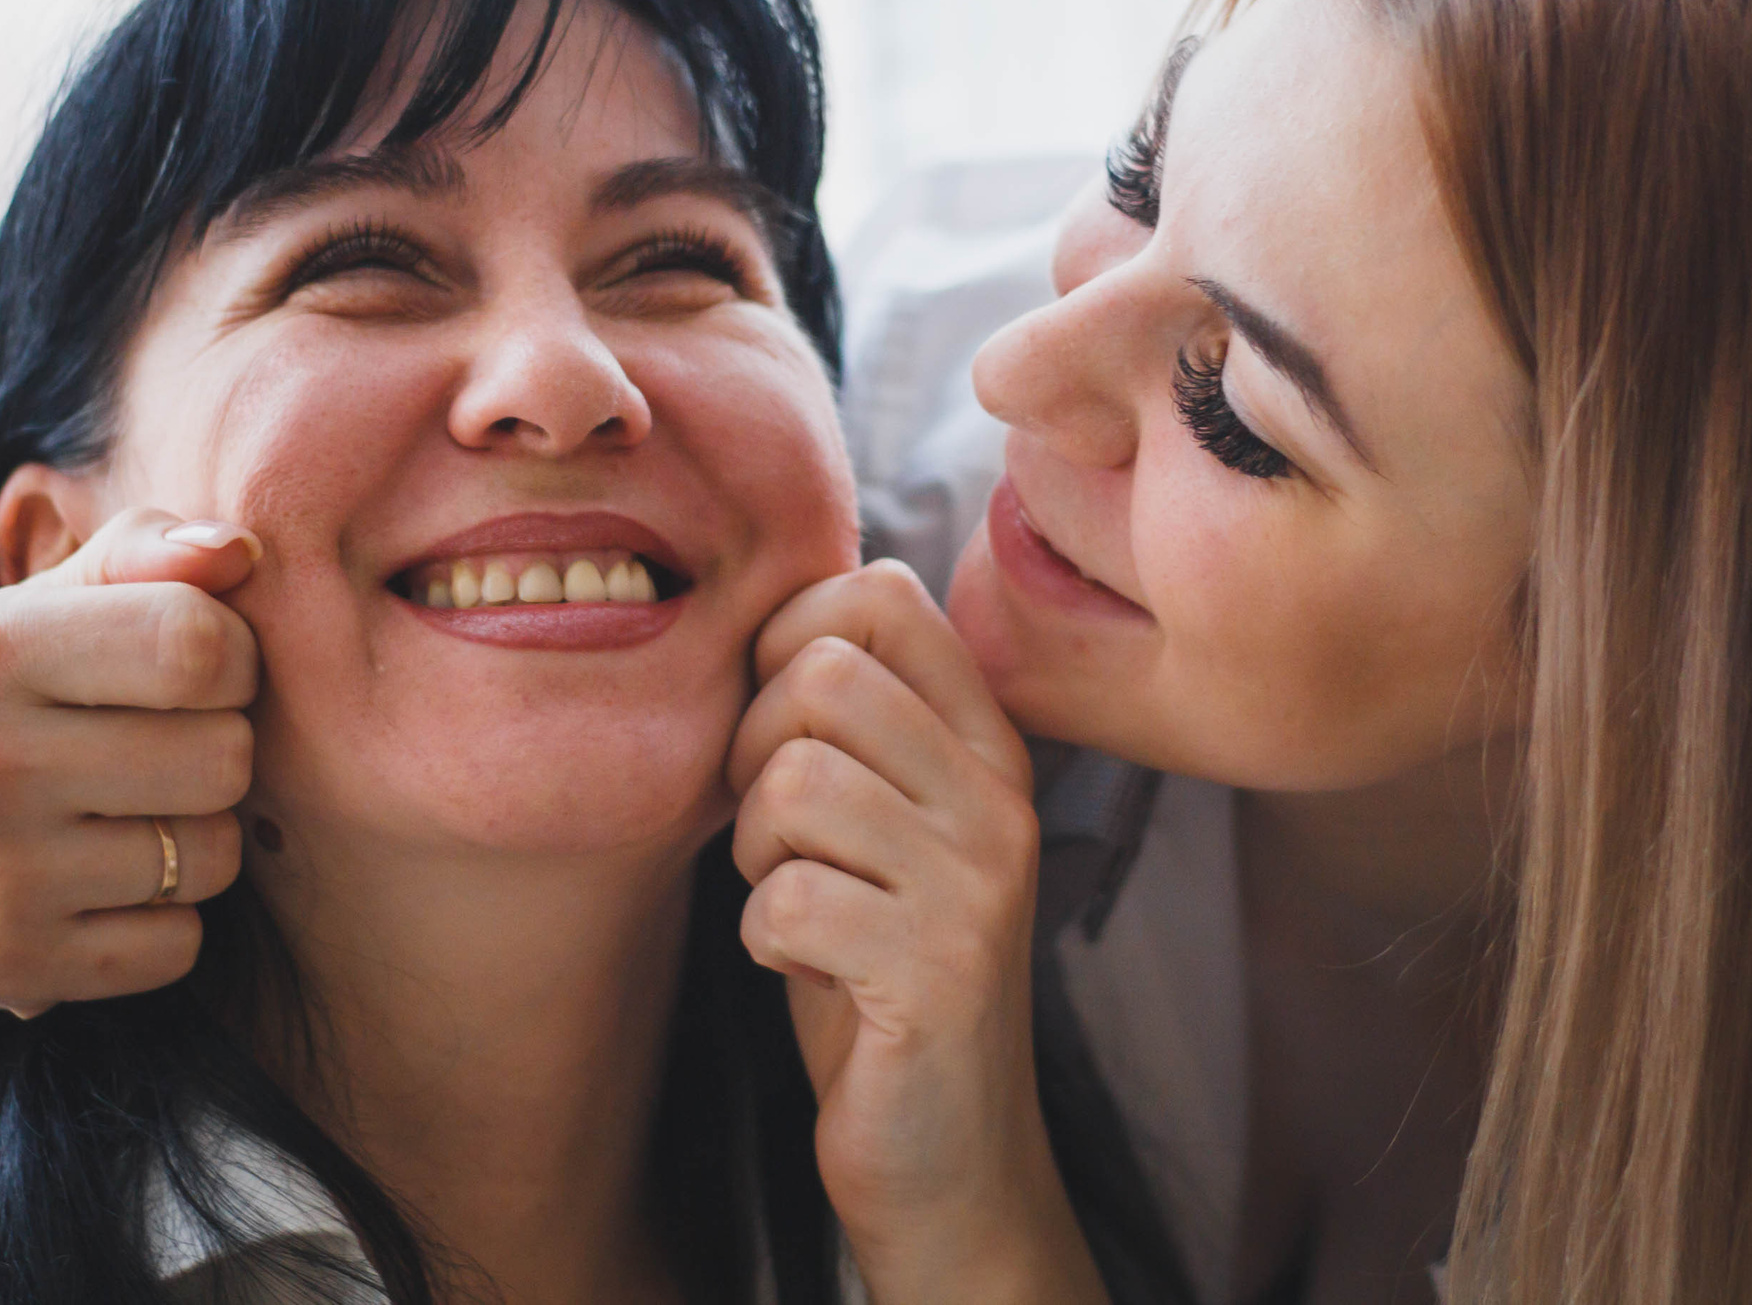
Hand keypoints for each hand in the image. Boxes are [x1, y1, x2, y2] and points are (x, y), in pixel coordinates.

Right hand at [0, 508, 259, 1120]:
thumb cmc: (0, 709)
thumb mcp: (45, 610)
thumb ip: (146, 554)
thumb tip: (239, 550)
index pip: (198, 642)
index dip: (232, 658)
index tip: (195, 673)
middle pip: (225, 757)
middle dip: (216, 754)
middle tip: (152, 758)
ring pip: (213, 857)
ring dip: (196, 844)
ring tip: (123, 824)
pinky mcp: (7, 965)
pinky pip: (178, 946)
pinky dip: (163, 925)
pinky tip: (100, 896)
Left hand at [729, 561, 1107, 1304]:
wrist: (947, 1157)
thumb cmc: (876, 971)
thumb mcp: (875, 825)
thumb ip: (846, 723)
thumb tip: (758, 610)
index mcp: (986, 742)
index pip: (883, 595)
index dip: (788, 637)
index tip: (772, 724)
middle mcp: (999, 797)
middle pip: (824, 676)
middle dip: (752, 749)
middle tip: (772, 834)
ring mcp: (978, 883)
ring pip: (795, 783)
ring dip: (755, 851)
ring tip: (793, 903)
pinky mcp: (940, 970)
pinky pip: (787, 897)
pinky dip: (761, 935)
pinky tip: (802, 967)